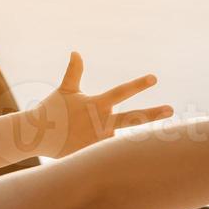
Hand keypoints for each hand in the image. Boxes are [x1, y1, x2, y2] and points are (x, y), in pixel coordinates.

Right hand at [26, 53, 171, 158]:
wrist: (37, 136)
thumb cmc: (52, 111)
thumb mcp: (65, 90)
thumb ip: (74, 72)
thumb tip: (76, 51)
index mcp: (97, 105)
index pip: (121, 92)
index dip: (138, 84)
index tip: (154, 78)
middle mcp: (102, 123)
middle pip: (133, 118)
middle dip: (153, 113)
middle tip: (171, 109)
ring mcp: (100, 141)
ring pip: (116, 137)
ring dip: (109, 136)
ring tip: (88, 137)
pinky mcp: (94, 156)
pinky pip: (107, 154)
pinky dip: (105, 152)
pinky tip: (90, 151)